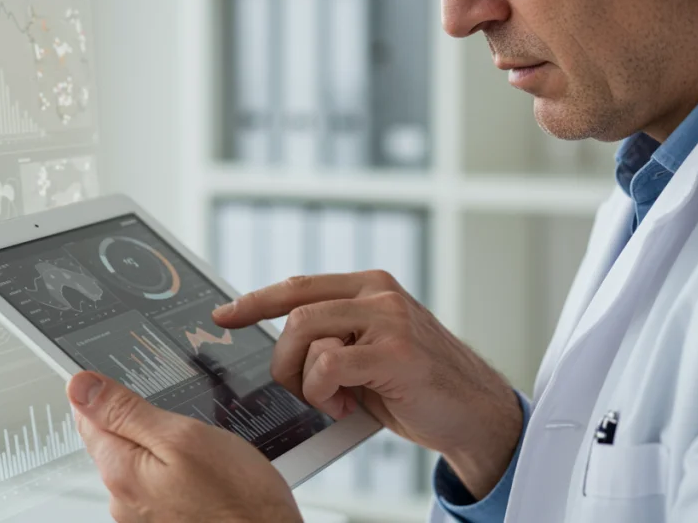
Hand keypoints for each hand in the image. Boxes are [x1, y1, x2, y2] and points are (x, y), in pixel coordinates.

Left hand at [67, 371, 301, 522]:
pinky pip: (161, 481)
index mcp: (120, 470)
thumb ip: (127, 411)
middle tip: (181, 413)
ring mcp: (144, 514)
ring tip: (201, 443)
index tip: (131, 381)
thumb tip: (80, 386)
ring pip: (141, 459)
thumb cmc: (238, 498)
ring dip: (163, 444)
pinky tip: (206, 468)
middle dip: (141, 419)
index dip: (106, 391)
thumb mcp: (183, 437)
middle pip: (114, 438)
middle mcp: (123, 498)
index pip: (88, 416)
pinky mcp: (166, 520)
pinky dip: (178, 467)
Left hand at [213, 271, 522, 499]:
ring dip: (305, 379)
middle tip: (304, 390)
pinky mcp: (395, 351)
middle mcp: (380, 293)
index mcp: (371, 286)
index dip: (255, 301)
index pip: (298, 286)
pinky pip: (328, 364)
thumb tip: (280, 340)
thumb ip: (335, 335)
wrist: (474, 412)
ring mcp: (389, 318)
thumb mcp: (370, 349)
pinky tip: (347, 404)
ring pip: (307, 334)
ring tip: (333, 398)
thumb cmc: (417, 387)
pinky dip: (324, 391)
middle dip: (285, 361)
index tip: (223, 315)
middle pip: (295, 314)